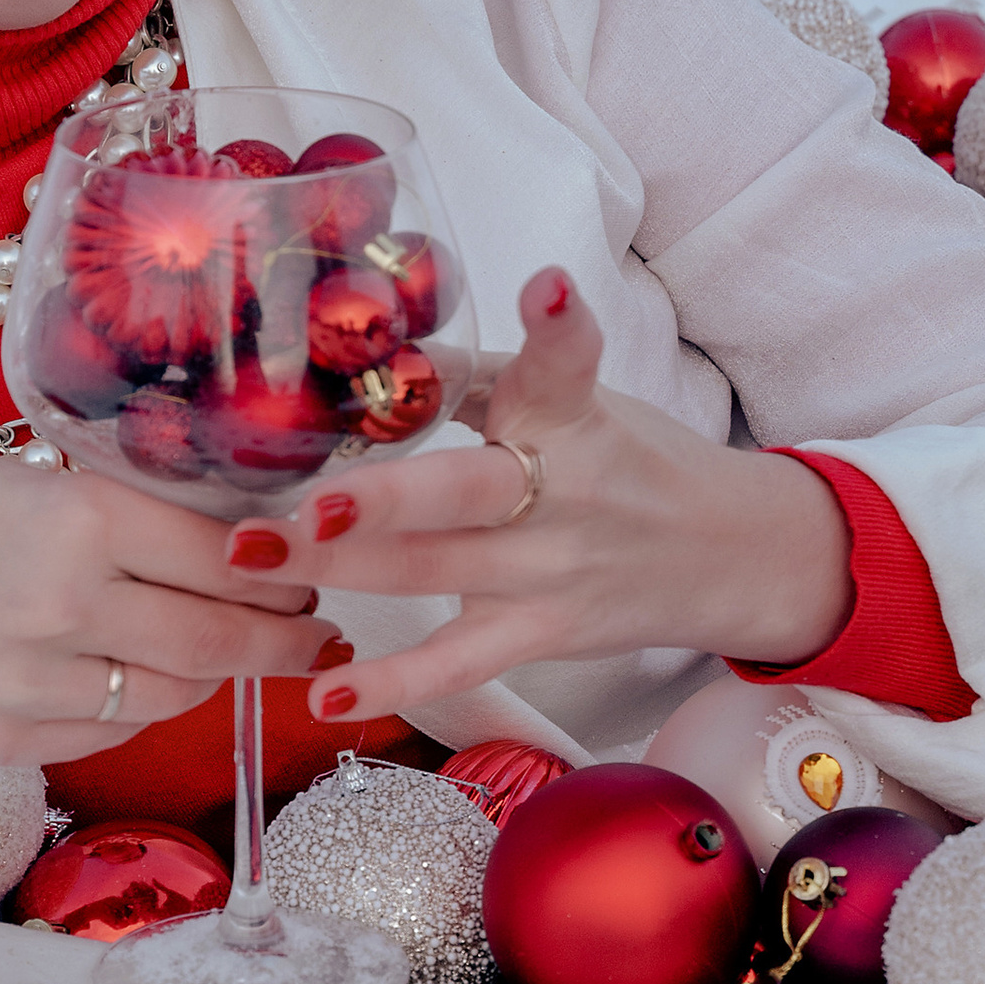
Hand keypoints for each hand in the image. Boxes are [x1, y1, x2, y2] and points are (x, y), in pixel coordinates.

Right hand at [0, 450, 331, 764]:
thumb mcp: (26, 477)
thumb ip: (121, 515)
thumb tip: (237, 543)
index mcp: (75, 519)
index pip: (227, 557)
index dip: (283, 571)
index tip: (307, 571)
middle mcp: (63, 606)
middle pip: (221, 641)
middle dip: (285, 640)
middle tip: (313, 630)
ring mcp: (33, 683)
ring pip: (175, 697)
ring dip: (215, 675)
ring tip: (227, 650)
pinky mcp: (4, 737)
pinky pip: (112, 733)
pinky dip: (141, 708)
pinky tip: (140, 679)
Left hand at [254, 269, 852, 723]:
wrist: (732, 555)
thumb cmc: (631, 462)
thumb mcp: (577, 402)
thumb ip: (481, 378)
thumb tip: (382, 355)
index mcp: (572, 414)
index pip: (567, 365)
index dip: (559, 327)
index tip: (548, 289)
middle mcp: (563, 493)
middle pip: (468, 492)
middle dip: (385, 500)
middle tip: (312, 501)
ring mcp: (549, 571)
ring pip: (437, 571)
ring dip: (341, 568)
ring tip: (253, 556)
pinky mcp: (541, 633)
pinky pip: (460, 664)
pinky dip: (394, 683)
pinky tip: (328, 694)